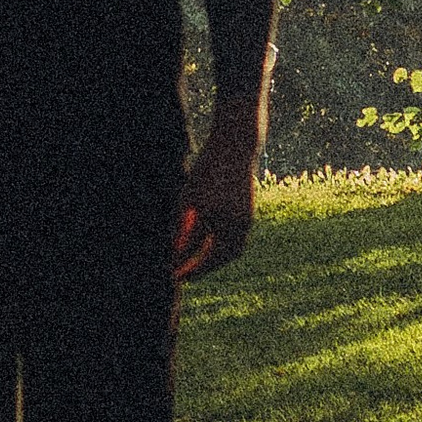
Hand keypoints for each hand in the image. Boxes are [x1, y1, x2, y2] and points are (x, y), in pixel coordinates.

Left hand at [174, 123, 257, 284]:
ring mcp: (247, 220)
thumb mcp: (189, 199)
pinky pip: (237, 239)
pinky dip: (223, 247)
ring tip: (197, 263)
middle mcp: (240, 226)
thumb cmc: (208, 170)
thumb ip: (181, 228)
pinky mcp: (248, 213)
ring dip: (214, 260)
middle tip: (185, 274)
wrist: (236, 146)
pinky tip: (210, 244)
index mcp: (225, 224)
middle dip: (203, 268)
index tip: (174, 276)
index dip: (188, 268)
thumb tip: (173, 253)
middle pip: (221, 258)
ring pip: (231, 250)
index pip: (204, 257)